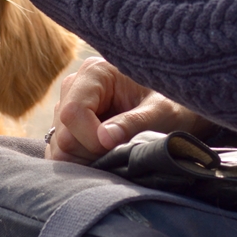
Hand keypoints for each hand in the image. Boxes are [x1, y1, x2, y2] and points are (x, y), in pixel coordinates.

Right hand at [44, 57, 215, 163]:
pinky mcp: (66, 126)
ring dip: (86, 159)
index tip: (117, 148)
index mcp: (95, 73)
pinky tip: (104, 159)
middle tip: (121, 154)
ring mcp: (67, 105)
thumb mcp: (161, 112)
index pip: (73, 112)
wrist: (178, 110)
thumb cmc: (174, 105)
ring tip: (116, 155)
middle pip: (63, 133)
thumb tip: (104, 139)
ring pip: (59, 146)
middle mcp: (74, 86)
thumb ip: (134, 123)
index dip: (91, 138)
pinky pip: (60, 152)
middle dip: (91, 152)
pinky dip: (80, 163)